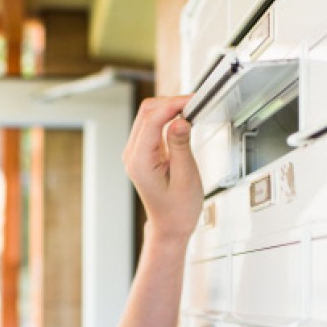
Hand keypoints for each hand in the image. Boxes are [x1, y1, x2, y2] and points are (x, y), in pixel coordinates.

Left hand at [121, 95, 203, 241]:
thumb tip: (179, 120)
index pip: (151, 120)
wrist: (170, 225)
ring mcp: (135, 152)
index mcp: (140, 162)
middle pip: (146, 112)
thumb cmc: (178, 209)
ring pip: (148, 115)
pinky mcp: (143, 152)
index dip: (172, 105)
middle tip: (194, 103)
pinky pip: (152, 125)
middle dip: (170, 102)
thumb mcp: (186, 177)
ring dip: (169, 108)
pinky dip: (167, 117)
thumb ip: (181, 146)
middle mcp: (133, 155)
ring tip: (191, 109)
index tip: (191, 100)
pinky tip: (182, 119)